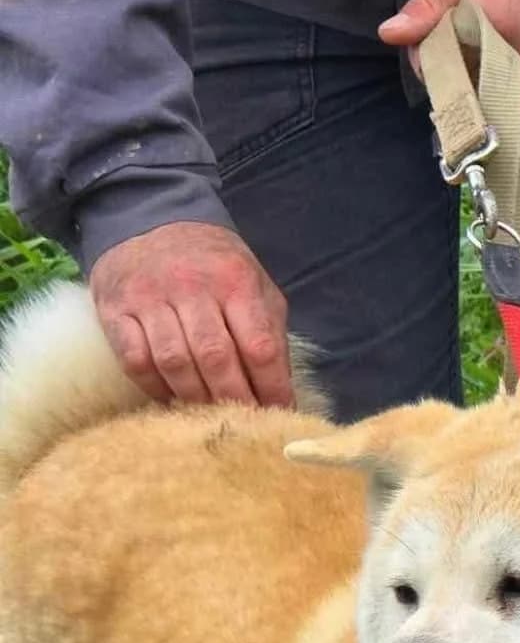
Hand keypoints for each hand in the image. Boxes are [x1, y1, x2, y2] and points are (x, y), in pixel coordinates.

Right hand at [89, 222, 293, 407]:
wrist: (148, 219)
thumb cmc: (211, 265)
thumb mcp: (252, 283)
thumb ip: (269, 330)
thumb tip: (281, 388)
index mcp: (234, 280)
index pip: (259, 346)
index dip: (272, 387)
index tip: (279, 413)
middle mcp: (191, 286)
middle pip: (215, 358)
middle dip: (234, 399)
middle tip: (243, 423)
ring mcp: (149, 297)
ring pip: (174, 363)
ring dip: (195, 398)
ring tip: (209, 416)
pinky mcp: (115, 310)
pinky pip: (136, 361)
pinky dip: (155, 388)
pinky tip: (170, 398)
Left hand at [378, 0, 519, 121]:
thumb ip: (431, 1)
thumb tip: (390, 34)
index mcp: (484, 25)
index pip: (431, 67)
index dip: (427, 54)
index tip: (437, 36)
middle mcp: (509, 64)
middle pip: (457, 94)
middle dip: (453, 75)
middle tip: (467, 44)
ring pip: (486, 110)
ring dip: (479, 91)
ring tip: (491, 55)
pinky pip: (515, 114)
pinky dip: (506, 98)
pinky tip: (514, 67)